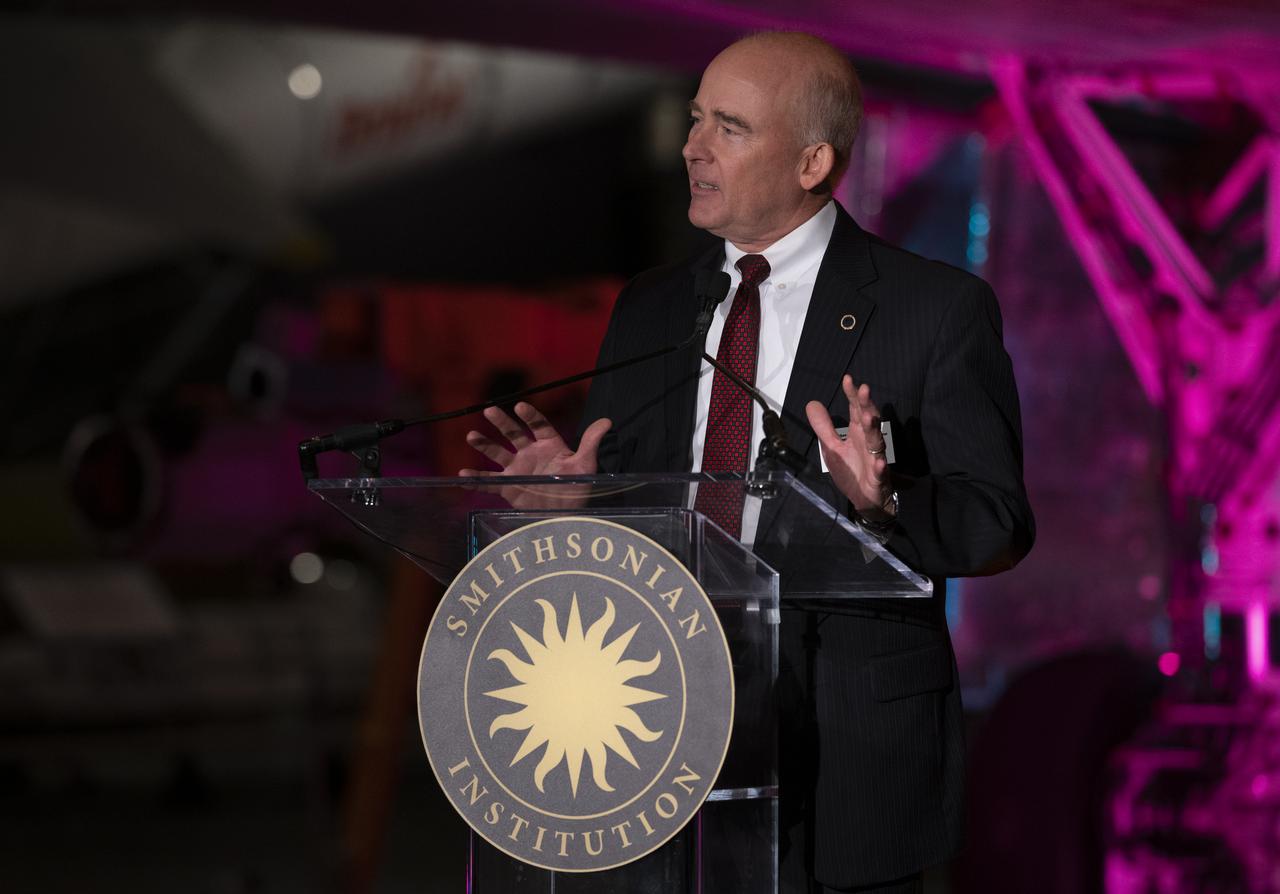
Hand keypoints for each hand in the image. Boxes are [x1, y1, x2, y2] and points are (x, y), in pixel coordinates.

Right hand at [459, 402, 611, 508]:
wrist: (566, 517)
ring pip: (497, 453)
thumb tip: (607, 421)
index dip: (529, 415)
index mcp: (549, 445)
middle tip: (489, 411)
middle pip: (514, 433)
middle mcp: (530, 454)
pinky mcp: (508, 487)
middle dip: (502, 422)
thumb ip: (591, 443)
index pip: (538, 425)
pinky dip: (475, 479)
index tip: (519, 406)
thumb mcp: (586, 466)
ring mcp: (517, 470)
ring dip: (484, 444)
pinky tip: (461, 476)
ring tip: (471, 435)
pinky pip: (488, 482)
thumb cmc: (577, 489)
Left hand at [806, 376, 894, 520]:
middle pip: (869, 420)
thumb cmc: (852, 470)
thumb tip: (812, 403)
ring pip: (876, 442)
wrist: (865, 499)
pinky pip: (880, 472)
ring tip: (867, 417)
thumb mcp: (832, 447)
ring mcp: (875, 459)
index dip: (852, 395)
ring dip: (873, 429)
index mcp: (857, 433)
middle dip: (867, 405)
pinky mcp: (878, 478)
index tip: (847, 379)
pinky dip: (880, 467)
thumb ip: (824, 426)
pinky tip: (880, 462)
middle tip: (864, 389)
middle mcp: (868, 442)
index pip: (856, 409)